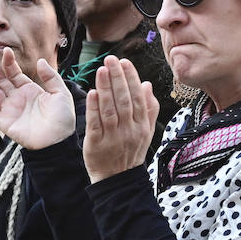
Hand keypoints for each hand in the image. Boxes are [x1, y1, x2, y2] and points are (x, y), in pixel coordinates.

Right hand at [0, 48, 74, 148]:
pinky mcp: (3, 122)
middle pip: (0, 79)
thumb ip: (50, 77)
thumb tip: (40, 61)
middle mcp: (16, 98)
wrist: (59, 141)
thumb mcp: (61, 93)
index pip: (13, 73)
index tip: (6, 51)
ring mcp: (8, 110)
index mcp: (29, 90)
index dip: (8, 62)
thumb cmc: (63, 120)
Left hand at [83, 56, 157, 182]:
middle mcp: (129, 131)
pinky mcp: (96, 145)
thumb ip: (149, 109)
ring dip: (105, 88)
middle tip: (111, 59)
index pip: (137, 97)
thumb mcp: (146, 133)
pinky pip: (96, 124)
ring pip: (110, 110)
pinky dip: (94, 108)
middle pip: (124, 100)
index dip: (131, 78)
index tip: (124, 62)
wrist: (117, 180)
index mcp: (142, 126)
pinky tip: (91, 93)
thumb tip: (147, 84)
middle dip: (118, 78)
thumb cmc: (131, 152)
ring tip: (101, 70)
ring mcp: (113, 138)